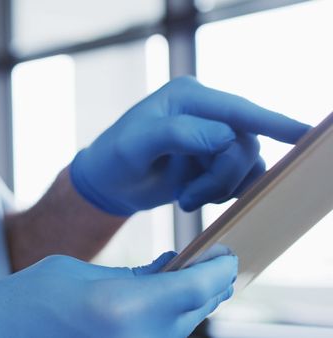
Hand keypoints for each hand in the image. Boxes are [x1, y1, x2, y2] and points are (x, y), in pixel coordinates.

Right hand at [0, 252, 236, 337]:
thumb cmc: (23, 303)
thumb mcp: (78, 272)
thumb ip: (132, 274)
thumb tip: (170, 268)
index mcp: (124, 309)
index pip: (198, 288)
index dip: (219, 269)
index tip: (226, 253)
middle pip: (196, 310)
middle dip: (208, 284)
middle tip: (210, 260)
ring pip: (182, 328)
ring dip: (189, 303)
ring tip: (184, 276)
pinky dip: (169, 319)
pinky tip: (159, 300)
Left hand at [70, 76, 311, 214]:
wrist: (109, 183)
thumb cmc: (115, 159)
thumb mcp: (135, 145)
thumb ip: (178, 134)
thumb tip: (225, 136)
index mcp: (187, 96)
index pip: (237, 110)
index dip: (272, 123)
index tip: (304, 135)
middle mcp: (206, 111)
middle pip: (244, 144)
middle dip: (221, 178)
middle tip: (188, 198)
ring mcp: (213, 134)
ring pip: (246, 164)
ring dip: (220, 188)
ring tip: (186, 197)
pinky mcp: (216, 157)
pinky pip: (241, 177)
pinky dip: (223, 193)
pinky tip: (194, 195)